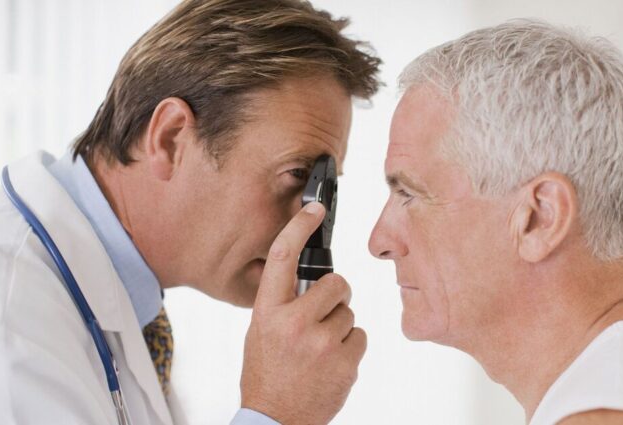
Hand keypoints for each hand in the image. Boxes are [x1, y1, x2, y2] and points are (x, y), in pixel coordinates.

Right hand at [240, 202, 365, 424]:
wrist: (276, 420)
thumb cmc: (268, 373)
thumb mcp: (262, 332)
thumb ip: (284, 304)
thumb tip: (316, 278)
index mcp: (267, 312)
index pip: (284, 257)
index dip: (300, 227)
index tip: (315, 208)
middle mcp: (293, 323)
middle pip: (336, 283)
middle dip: (335, 295)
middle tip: (322, 315)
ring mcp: (321, 343)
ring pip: (349, 312)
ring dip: (340, 326)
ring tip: (319, 349)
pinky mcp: (344, 361)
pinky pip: (359, 336)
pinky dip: (350, 347)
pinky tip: (331, 362)